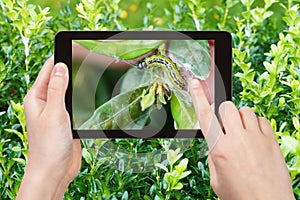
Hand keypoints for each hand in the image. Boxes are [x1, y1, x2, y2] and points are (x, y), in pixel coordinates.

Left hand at [17, 58, 81, 199]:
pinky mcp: (67, 119)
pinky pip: (75, 103)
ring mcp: (57, 111)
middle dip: (73, 68)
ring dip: (79, 83)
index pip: (49, 69)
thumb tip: (60, 66)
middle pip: (60, 78)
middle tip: (90, 59)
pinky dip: (83, 96)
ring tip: (94, 73)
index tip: (76, 48)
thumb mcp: (54, 113)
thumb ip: (57, 89)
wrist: (55, 170)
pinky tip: (93, 93)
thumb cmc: (49, 145)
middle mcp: (46, 102)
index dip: (61, 57)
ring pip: (69, 90)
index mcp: (37, 97)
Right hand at [189, 79, 294, 199]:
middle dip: (224, 114)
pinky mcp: (271, 140)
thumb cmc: (240, 195)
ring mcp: (256, 138)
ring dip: (240, 118)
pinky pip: (261, 119)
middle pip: (226, 107)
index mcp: (219, 149)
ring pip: (244, 110)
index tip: (196, 83)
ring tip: (242, 133)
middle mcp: (237, 139)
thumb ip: (214, 156)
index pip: (205, 116)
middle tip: (227, 128)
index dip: (198, 97)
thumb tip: (216, 140)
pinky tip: (255, 137)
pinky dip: (256, 124)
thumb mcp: (216, 179)